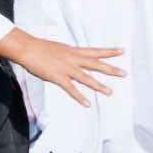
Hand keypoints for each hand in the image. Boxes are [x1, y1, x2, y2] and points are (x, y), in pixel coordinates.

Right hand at [4, 33, 125, 106]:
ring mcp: (66, 69)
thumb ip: (69, 55)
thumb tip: (74, 59)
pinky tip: (87, 104)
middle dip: (111, 70)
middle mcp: (73, 59)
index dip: (109, 51)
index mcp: (74, 51)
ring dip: (99, 86)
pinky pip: (71, 89)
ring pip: (86, 78)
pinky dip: (79, 97)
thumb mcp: (60, 49)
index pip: (96, 51)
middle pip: (96, 64)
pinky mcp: (58, 77)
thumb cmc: (41, 48)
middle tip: (125, 74)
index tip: (122, 51)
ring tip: (110, 92)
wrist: (28, 48)